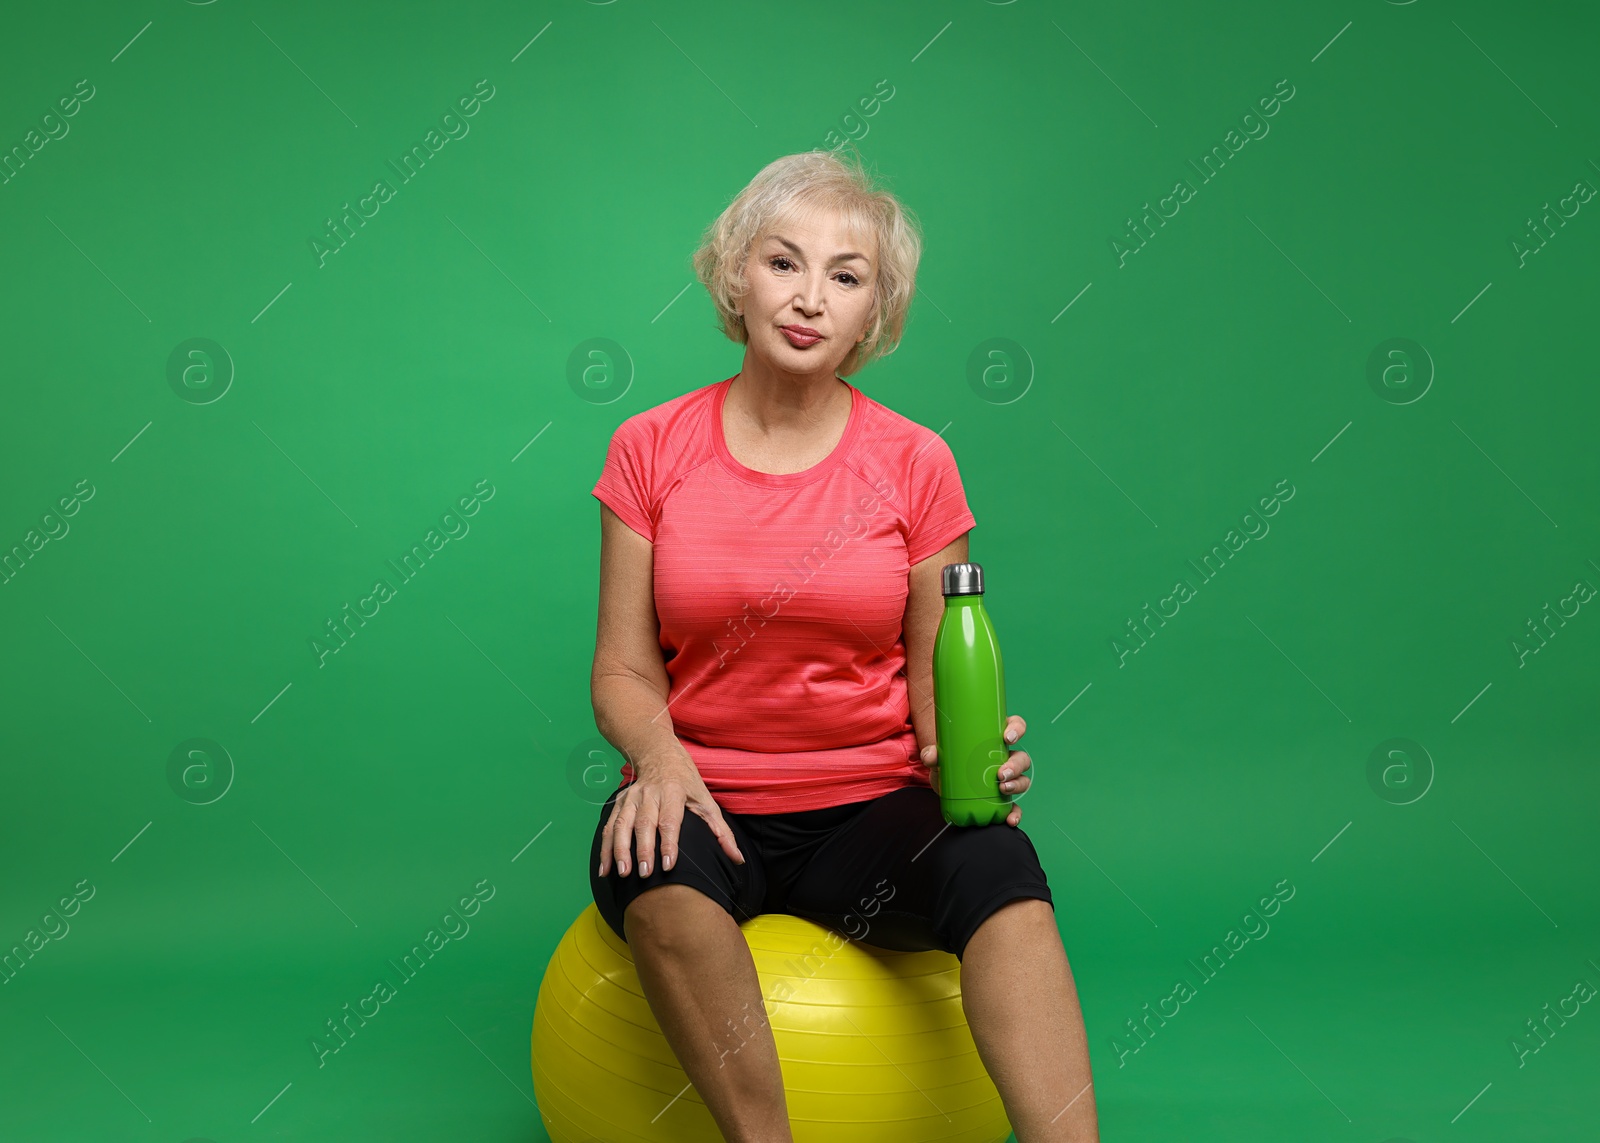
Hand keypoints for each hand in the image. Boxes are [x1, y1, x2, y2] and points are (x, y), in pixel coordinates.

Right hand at [597, 752, 744, 877]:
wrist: (659, 754)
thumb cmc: (686, 781)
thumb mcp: (706, 801)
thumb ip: (721, 832)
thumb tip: (738, 858)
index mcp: (674, 791)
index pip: (670, 820)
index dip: (668, 843)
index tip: (668, 866)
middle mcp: (650, 793)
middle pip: (644, 824)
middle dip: (642, 850)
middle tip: (644, 874)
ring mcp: (631, 797)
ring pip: (621, 825)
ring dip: (620, 850)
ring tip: (622, 873)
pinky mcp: (619, 802)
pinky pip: (609, 827)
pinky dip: (606, 848)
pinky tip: (606, 869)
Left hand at [918, 714, 1031, 826]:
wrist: (944, 780)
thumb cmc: (949, 759)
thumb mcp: (940, 754)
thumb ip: (932, 754)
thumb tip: (931, 756)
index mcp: (996, 738)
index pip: (1016, 727)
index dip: (1017, 729)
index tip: (1007, 737)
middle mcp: (1005, 757)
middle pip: (1021, 757)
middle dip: (1015, 765)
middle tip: (1000, 773)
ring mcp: (1005, 778)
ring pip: (1021, 779)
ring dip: (1017, 784)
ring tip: (1003, 789)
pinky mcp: (1001, 798)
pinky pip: (1014, 805)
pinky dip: (1015, 813)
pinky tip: (1010, 819)